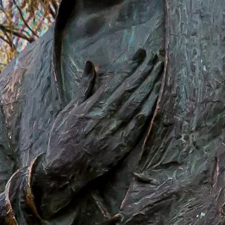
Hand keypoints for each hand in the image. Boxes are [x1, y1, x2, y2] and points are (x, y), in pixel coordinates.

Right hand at [34, 48, 161, 212]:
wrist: (64, 171)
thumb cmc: (63, 139)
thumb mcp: (69, 110)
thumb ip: (83, 88)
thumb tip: (90, 64)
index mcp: (92, 106)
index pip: (117, 80)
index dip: (132, 66)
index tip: (142, 53)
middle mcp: (105, 117)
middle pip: (130, 90)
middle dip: (146, 72)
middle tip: (158, 58)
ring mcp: (114, 132)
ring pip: (137, 105)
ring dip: (150, 88)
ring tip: (161, 73)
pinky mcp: (121, 146)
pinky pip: (138, 125)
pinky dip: (148, 111)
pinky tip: (157, 99)